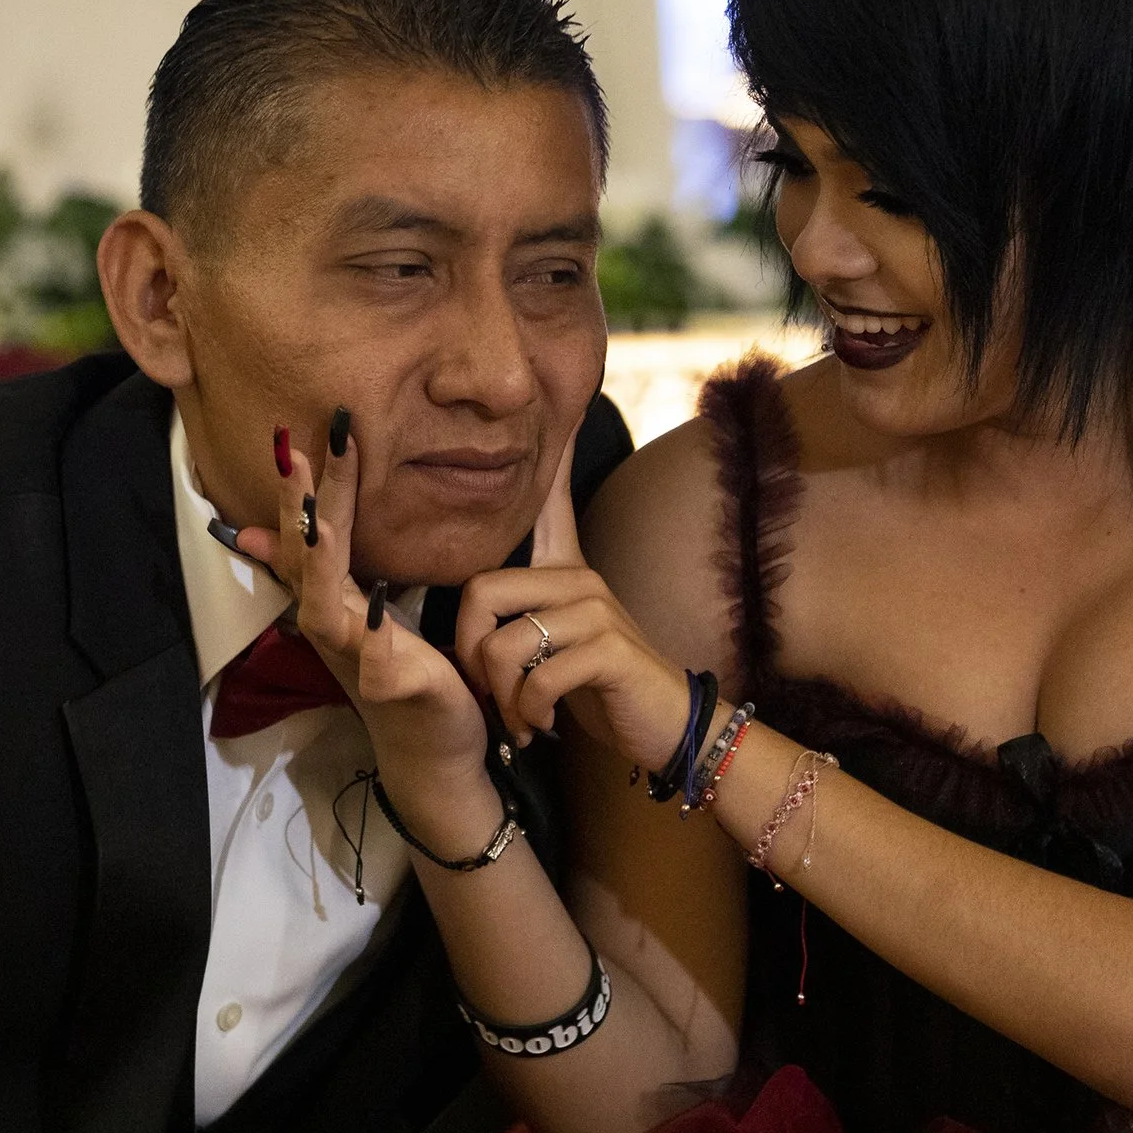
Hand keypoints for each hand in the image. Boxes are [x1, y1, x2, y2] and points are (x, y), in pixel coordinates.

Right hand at [227, 417, 490, 783]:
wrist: (434, 753)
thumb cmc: (409, 674)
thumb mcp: (368, 613)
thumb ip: (333, 567)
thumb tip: (267, 530)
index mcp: (335, 604)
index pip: (313, 537)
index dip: (304, 492)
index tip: (299, 437)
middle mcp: (336, 629)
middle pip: (307, 562)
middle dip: (304, 508)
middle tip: (300, 451)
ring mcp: (360, 661)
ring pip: (325, 610)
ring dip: (321, 563)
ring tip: (320, 519)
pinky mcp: (396, 690)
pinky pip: (379, 665)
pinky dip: (373, 639)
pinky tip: (373, 606)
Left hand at [452, 444, 695, 772]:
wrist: (661, 727)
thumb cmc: (597, 685)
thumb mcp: (556, 639)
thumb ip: (521, 611)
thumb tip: (477, 595)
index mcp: (563, 569)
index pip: (549, 501)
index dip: (549, 458)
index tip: (566, 405)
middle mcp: (580, 577)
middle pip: (481, 592)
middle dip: (471, 656)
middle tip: (490, 694)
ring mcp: (597, 609)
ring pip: (504, 642)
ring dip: (502, 697)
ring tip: (520, 718)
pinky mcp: (609, 647)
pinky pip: (538, 674)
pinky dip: (529, 711)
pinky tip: (543, 723)